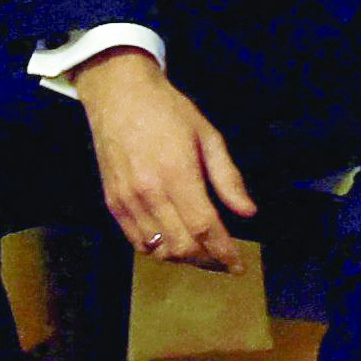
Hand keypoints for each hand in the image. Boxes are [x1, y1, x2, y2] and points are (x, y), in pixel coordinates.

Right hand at [69, 49, 254, 269]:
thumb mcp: (207, 135)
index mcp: (177, 174)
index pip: (204, 228)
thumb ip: (228, 177)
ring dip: (184, 258)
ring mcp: (127, 200)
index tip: (239, 266)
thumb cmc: (167, 110)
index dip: (224, 252)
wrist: (118, 94)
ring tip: (202, 253)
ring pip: (159, 249)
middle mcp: (150, 192)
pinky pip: (137, 241)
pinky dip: (158, 250)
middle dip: (208, 261)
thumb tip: (248, 212)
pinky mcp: (113, 202)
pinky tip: (173, 243)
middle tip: (224, 260)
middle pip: (182, 246)